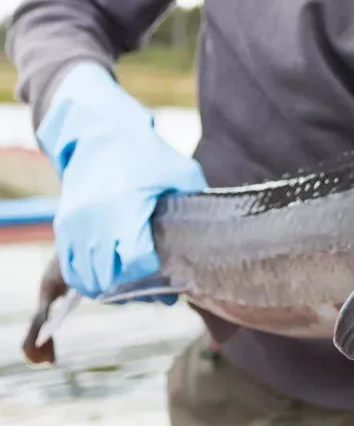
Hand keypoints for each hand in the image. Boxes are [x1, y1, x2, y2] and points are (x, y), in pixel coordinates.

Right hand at [36, 61, 207, 301]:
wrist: (98, 135)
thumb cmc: (146, 155)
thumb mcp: (181, 172)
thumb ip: (196, 201)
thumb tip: (217, 231)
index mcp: (126, 208)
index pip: (135, 262)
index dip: (153, 275)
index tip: (169, 274)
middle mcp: (95, 220)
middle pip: (110, 278)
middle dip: (135, 289)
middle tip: (158, 289)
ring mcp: (75, 225)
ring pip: (88, 279)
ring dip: (112, 290)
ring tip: (137, 284)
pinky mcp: (64, 228)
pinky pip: (71, 269)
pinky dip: (90, 280)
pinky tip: (113, 278)